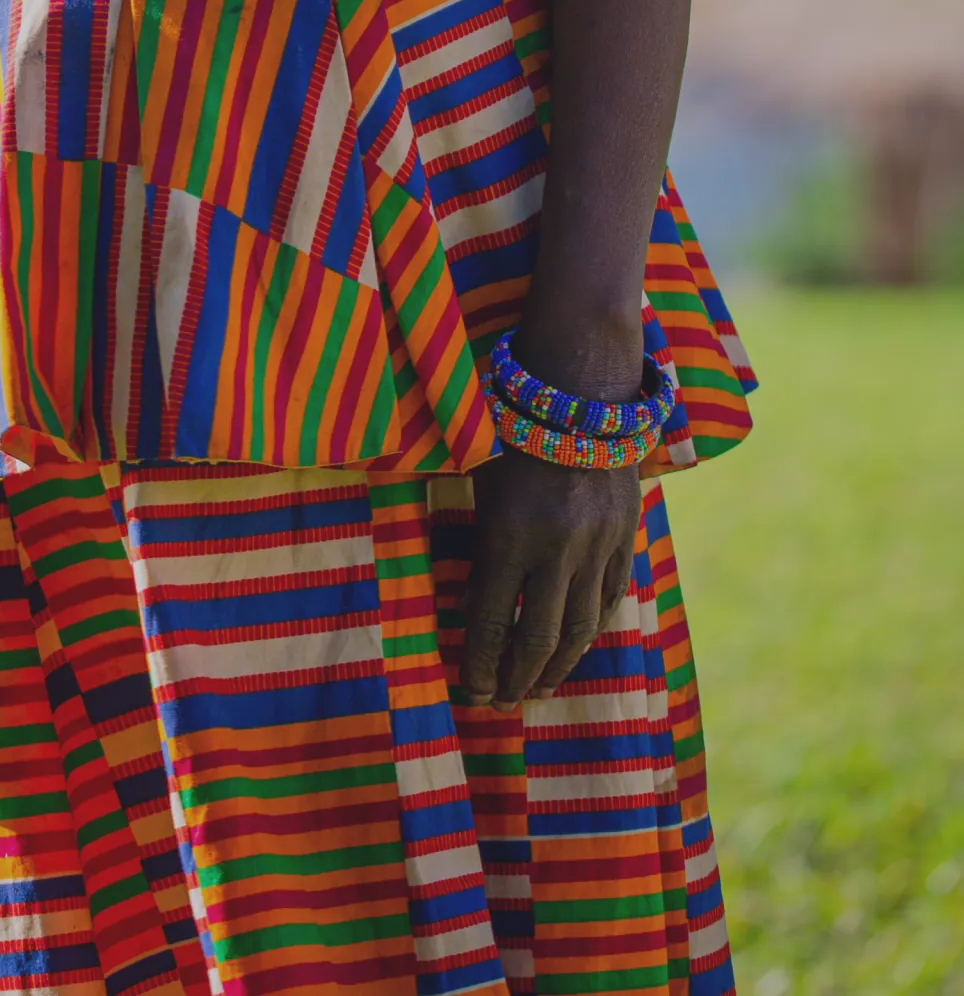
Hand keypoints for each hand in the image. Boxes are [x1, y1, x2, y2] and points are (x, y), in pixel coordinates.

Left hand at [461, 447, 640, 706]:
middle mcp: (557, 549)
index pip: (492, 622)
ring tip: (540, 689)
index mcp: (511, 536)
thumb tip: (473, 610)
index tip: (470, 694)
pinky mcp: (626, 538)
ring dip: (558, 666)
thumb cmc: (513, 434)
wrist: (580, 393)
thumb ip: (480, 550)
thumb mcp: (482, 487)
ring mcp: (598, 546)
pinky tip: (576, 647)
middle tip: (503, 704)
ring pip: (582, 628)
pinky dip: (593, 630)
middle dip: (518, 678)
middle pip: (540, 637)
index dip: (480, 666)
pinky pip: (611, 599)